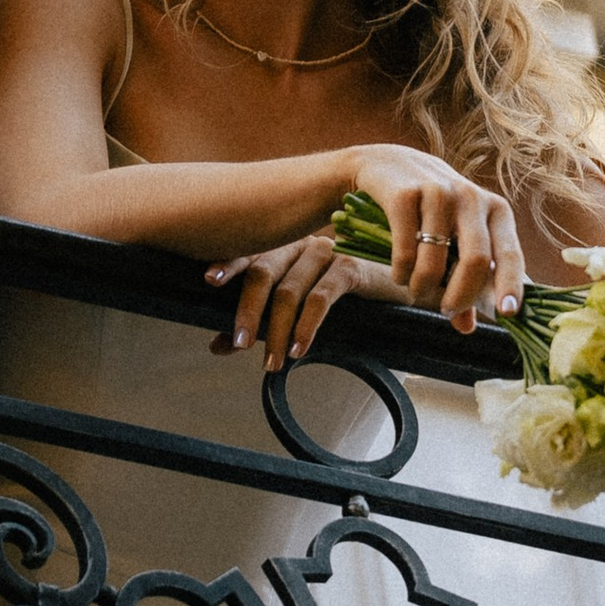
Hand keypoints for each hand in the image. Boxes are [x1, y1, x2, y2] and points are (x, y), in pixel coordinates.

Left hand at [206, 233, 394, 371]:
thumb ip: (257, 323)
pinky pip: (321, 298)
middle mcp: (301, 244)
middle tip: (239, 344)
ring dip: (276, 330)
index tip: (209, 280)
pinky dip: (306, 326)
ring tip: (271, 362)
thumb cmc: (339, 298)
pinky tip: (298, 349)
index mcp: (282, 246)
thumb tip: (217, 346)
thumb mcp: (294, 311)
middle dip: (248, 311)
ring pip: (290, 290)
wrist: (395, 291)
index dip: (229, 263)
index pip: (248, 251)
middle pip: (264, 271)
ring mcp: (327, 253)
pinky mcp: (352, 269)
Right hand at [344, 141, 523, 327]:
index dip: (510, 284)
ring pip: (436, 260)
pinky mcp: (403, 195)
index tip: (507, 313)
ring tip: (415, 290)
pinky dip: (401, 272)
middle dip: (460, 295)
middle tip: (446, 310)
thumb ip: (463, 280)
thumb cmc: (428, 210)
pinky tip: (399, 274)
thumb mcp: (453, 238)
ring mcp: (437, 192)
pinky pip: (405, 251)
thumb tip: (466, 327)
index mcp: (494, 208)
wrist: (383, 167)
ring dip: (423, 287)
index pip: (509, 252)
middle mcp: (470, 196)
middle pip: (476, 259)